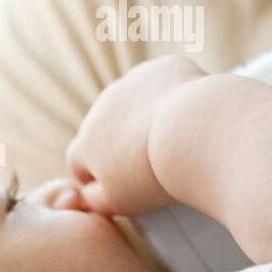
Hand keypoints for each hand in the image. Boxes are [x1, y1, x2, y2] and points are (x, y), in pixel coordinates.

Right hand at [65, 55, 207, 216]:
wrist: (193, 132)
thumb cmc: (155, 175)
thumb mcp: (118, 202)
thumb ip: (94, 200)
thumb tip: (87, 194)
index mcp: (86, 143)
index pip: (78, 161)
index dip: (96, 176)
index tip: (121, 183)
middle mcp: (102, 107)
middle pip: (106, 128)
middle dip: (122, 142)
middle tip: (152, 162)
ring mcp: (132, 83)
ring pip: (134, 101)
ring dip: (145, 116)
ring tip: (173, 136)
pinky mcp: (162, 69)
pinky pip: (163, 82)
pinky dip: (173, 96)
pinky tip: (191, 113)